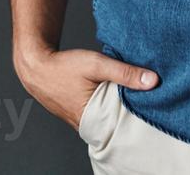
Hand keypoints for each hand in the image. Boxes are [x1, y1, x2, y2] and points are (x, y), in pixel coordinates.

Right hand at [13, 46, 159, 131]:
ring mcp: (81, 121)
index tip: (154, 103)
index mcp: (93, 119)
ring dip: (118, 107)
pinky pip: (98, 113)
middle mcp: (87, 126)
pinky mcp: (78, 114)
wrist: (35, 66)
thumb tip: (153, 81)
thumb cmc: (63, 66)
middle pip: (117, 121)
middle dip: (131, 111)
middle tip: (147, 99)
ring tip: (132, 95)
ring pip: (107, 117)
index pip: (125, 123)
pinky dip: (107, 105)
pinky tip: (113, 94)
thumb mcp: (96, 64)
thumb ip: (124, 72)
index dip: (139, 113)